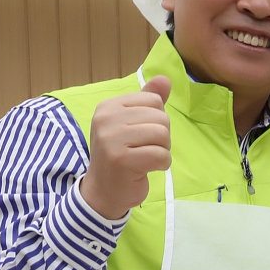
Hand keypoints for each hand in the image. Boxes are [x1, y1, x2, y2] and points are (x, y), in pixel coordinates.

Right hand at [81, 75, 172, 218]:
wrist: (104, 190)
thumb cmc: (122, 154)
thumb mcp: (133, 124)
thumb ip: (149, 101)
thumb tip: (165, 79)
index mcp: (109, 106)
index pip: (154, 101)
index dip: (157, 120)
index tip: (140, 135)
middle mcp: (106, 119)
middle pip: (161, 118)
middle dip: (162, 137)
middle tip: (143, 149)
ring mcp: (111, 139)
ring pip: (163, 136)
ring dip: (162, 150)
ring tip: (144, 158)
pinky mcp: (121, 160)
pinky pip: (162, 156)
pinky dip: (161, 164)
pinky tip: (146, 169)